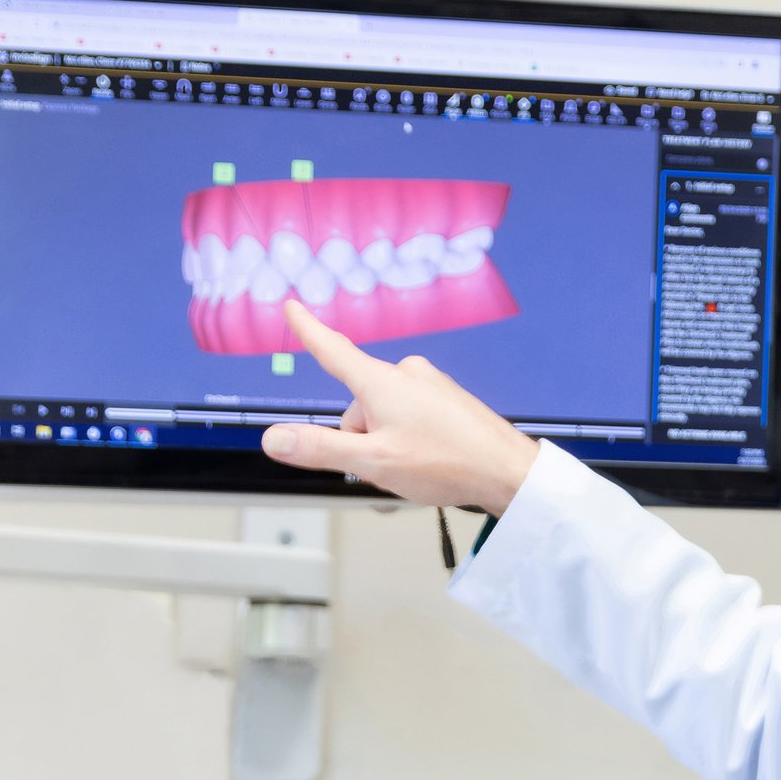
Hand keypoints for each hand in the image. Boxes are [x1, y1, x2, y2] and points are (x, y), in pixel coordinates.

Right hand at [258, 300, 540, 513]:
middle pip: (358, 405)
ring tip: (419, 465)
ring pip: (385, 415)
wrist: (508, 472)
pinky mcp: (448, 400)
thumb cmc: (446, 464)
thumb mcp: (373, 462)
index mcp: (382, 382)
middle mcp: (406, 374)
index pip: (333, 350)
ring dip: (389, 443)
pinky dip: (412, 441)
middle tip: (393, 464)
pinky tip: (433, 461)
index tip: (293, 307)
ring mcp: (430, 385)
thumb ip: (319, 449)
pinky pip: (411, 418)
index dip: (308, 330)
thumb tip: (273, 438)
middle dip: (363, 438)